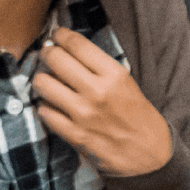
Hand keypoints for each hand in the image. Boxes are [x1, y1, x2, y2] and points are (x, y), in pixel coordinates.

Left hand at [32, 28, 173, 177]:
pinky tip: (52, 105)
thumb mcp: (127, 83)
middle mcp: (96, 91)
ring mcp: (82, 114)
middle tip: (48, 54)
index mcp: (114, 74)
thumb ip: (100, 68)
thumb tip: (70, 52)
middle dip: (48, 54)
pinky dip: (45, 106)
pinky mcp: (73, 134)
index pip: (78, 45)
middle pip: (56, 60)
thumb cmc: (138, 116)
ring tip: (47, 80)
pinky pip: (45, 112)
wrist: (148, 154)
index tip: (57, 36)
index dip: (62, 36)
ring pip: (44, 85)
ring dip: (42, 80)